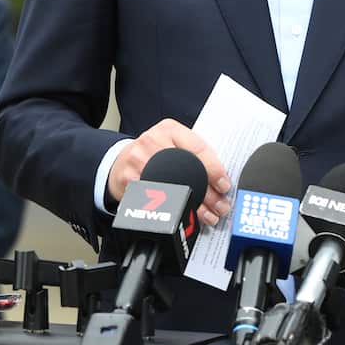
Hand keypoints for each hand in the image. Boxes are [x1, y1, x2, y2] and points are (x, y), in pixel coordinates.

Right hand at [107, 118, 231, 225]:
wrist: (120, 162)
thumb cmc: (153, 154)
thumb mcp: (172, 142)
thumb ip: (193, 153)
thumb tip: (221, 178)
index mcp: (169, 129)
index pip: (199, 148)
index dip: (215, 170)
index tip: (224, 185)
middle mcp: (152, 141)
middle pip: (188, 171)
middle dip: (209, 193)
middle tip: (221, 205)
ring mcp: (139, 160)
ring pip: (175, 189)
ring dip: (195, 206)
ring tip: (208, 214)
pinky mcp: (130, 180)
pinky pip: (158, 200)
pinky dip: (176, 211)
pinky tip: (186, 215)